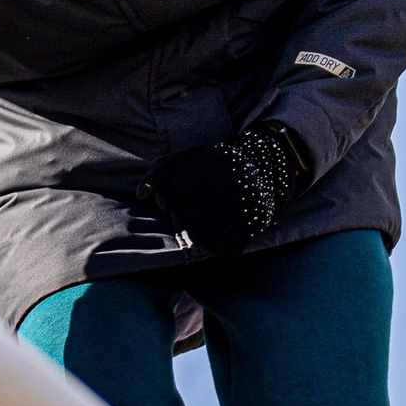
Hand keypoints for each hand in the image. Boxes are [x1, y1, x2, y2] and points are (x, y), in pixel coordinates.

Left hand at [145, 122, 304, 256]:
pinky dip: (212, 240)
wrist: (265, 172)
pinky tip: (220, 225)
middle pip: (180, 217)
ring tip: (207, 214)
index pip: (167, 195)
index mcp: (214, 163)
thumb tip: (140, 195)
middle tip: (196, 203)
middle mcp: (230, 185)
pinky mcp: (249, 230)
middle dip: (181, 212)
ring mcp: (242, 210)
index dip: (168, 196)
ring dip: (195, 227)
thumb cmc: (216, 167)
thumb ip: (160, 170)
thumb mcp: (191, 157)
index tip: (180, 192)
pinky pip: (214, 248)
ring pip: (194, 235)